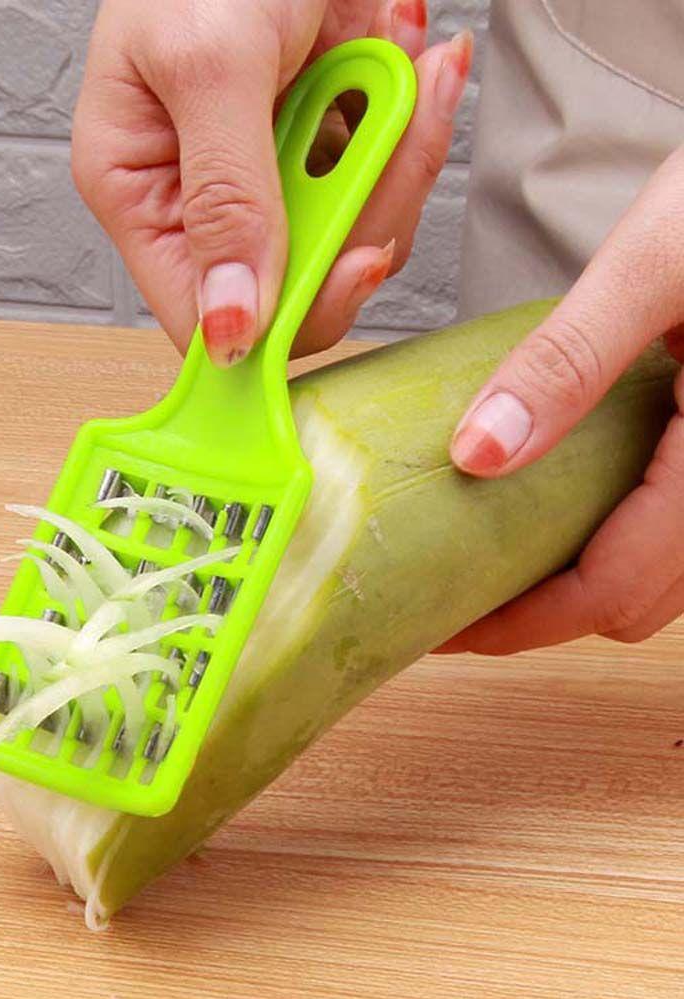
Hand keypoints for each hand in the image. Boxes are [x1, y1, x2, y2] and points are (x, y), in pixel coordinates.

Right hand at [73, 0, 471, 364]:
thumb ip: (225, 197)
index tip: (349, 263)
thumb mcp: (209, 61)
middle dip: (364, 210)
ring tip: (411, 64)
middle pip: (296, 281)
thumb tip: (228, 326)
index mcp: (140, 192)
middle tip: (395, 130)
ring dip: (400, 153)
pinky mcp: (321, 138)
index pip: (200, 315)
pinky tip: (413, 57)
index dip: (276, 317)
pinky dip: (411, 119)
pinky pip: (381, 173)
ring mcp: (267, 172)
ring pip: (352, 231)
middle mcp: (201, 197)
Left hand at [441, 146, 683, 653]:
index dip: (520, 625)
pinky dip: (605, 538)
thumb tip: (476, 455)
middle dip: (539, 615)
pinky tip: (547, 506)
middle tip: (452, 597)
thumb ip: (568, 360)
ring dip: (572, 583)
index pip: (614, 591)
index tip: (443, 628)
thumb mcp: (655, 265)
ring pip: (657, 575)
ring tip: (488, 561)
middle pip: (633, 601)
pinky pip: (668, 529)